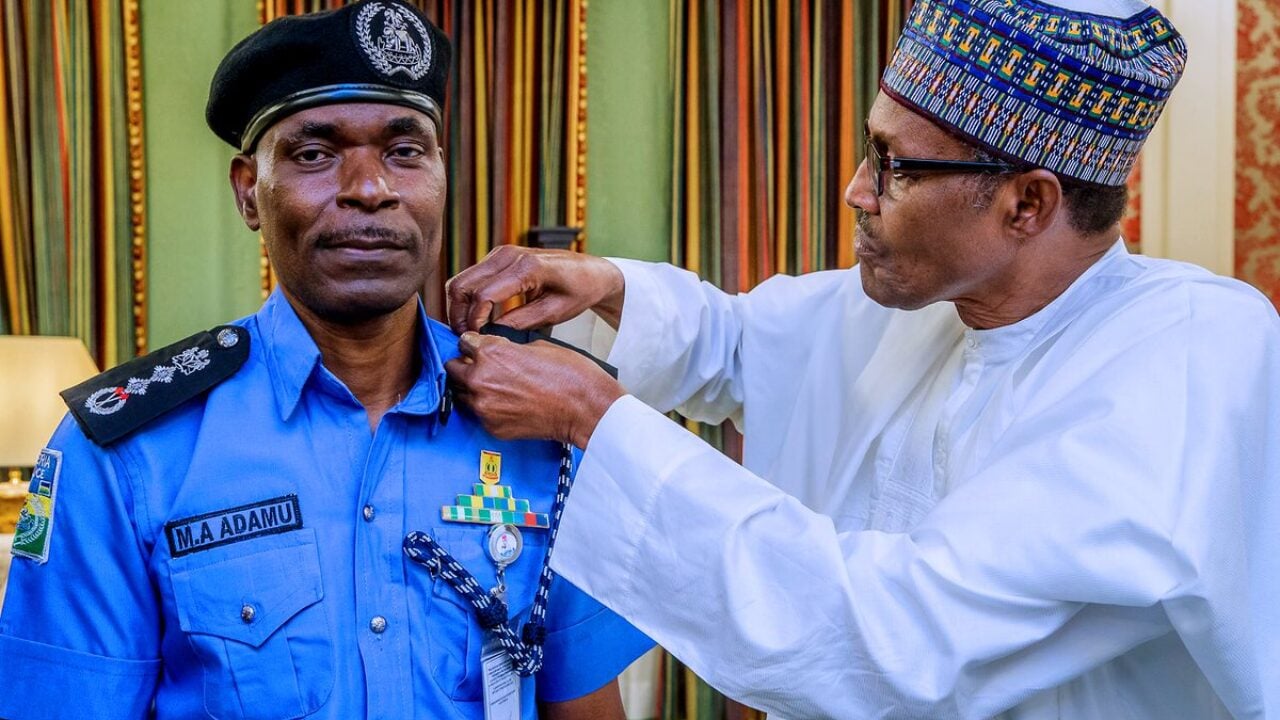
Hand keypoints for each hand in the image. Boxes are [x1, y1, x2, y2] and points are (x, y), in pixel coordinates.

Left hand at [445, 332, 624, 447]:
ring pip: (462, 393)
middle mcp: (481, 379)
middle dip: (466, 366)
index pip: (463, 343)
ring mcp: (484, 406)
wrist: (585, 408)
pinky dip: (488, 409)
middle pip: (453, 369)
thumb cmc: (569, 375)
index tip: (478, 348)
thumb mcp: (536, 346)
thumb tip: (497, 353)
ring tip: (496, 388)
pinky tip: (508, 404)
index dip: (473, 344)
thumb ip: (507, 349)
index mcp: (491, 353)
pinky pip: (479, 414)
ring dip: (473, 389)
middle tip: (482, 368)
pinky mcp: (492, 427)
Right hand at [446, 245, 625, 333]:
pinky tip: (478, 319)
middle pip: (462, 285)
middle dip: (458, 315)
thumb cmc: (578, 291)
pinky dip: (468, 299)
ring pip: (461, 281)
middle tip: (466, 339)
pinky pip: (471, 278)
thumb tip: (489, 335)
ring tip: (470, 332)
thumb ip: (521, 322)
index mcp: (527, 267)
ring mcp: (501, 253)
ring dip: (459, 307)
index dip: (474, 322)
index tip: (476, 340)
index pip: (483, 295)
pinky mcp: (498, 257)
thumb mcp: (554, 313)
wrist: (590, 271)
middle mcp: (508, 254)